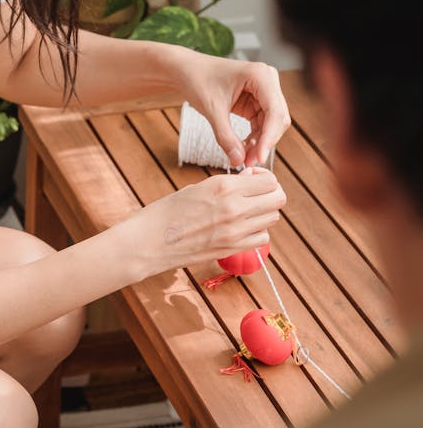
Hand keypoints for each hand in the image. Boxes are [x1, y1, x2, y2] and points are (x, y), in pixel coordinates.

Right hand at [132, 168, 284, 277]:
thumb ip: (228, 185)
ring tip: (245, 211)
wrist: (149, 242)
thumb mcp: (197, 187)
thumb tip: (250, 180)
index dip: (264, 178)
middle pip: (278, 198)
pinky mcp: (232, 249)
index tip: (253, 179)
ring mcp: (235, 231)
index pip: (269, 180)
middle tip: (255, 194)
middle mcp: (234, 207)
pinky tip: (240, 228)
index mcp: (224, 186)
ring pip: (273, 218)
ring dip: (264, 213)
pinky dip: (256, 232)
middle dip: (271, 194)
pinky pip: (262, 238)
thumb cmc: (167, 211)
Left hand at [177, 53, 290, 167]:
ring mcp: (264, 90)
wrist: (187, 70)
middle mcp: (268, 81)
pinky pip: (261, 123)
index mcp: (260, 75)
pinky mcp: (257, 101)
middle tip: (248, 163)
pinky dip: (254, 138)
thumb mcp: (211, 109)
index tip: (259, 158)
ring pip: (271, 124)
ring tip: (243, 160)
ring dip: (259, 143)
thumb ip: (225, 136)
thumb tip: (238, 161)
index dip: (269, 137)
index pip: (274, 112)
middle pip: (277, 119)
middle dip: (264, 142)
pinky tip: (242, 150)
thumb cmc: (198, 80)